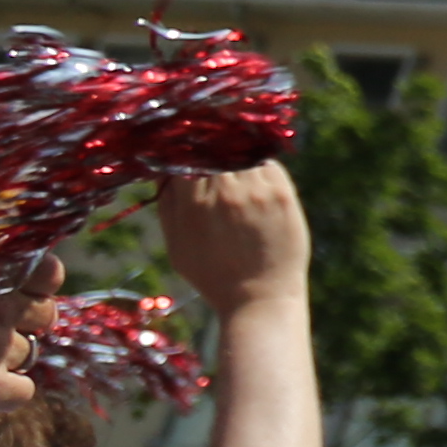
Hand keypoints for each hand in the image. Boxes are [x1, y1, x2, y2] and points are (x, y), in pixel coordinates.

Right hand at [150, 163, 310, 314]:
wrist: (260, 298)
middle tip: (208, 153)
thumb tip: (163, 169)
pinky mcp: (283, 192)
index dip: (183, 150)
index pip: (184, 155)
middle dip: (208, 149)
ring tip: (231, 165)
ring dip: (233, 154)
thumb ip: (168, 204)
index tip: (184, 150)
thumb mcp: (177, 244)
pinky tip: (253, 176)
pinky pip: (267, 162)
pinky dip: (257, 164)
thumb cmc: (212, 275)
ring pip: (241, 152)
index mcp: (194, 203)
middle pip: (213, 148)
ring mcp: (258, 190)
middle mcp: (226, 191)